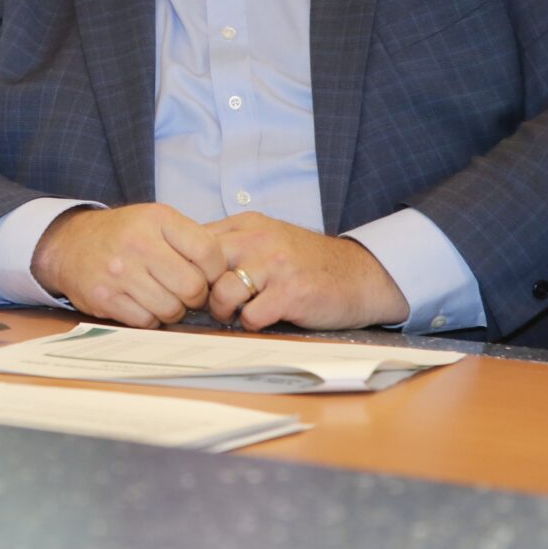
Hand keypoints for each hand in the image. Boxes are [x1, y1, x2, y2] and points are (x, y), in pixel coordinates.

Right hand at [29, 203, 226, 327]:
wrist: (70, 244)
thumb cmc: (123, 234)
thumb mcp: (155, 220)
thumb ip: (189, 239)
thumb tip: (225, 274)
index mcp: (157, 219)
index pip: (208, 253)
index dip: (214, 271)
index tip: (206, 274)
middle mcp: (138, 244)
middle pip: (192, 287)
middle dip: (195, 296)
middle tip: (187, 292)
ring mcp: (120, 273)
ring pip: (171, 309)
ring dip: (172, 309)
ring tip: (163, 296)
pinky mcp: (105, 298)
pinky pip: (146, 322)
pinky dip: (150, 318)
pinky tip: (142, 303)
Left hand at [205, 211, 409, 331]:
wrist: (361, 275)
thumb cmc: (308, 263)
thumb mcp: (268, 239)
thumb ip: (232, 245)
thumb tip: (186, 266)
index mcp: (249, 224)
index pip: (195, 241)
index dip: (189, 268)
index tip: (196, 285)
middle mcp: (259, 239)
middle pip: (202, 267)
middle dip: (202, 291)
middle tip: (213, 304)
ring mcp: (276, 265)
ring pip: (223, 293)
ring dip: (226, 311)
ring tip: (239, 313)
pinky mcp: (291, 293)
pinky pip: (250, 316)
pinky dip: (252, 324)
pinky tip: (265, 319)